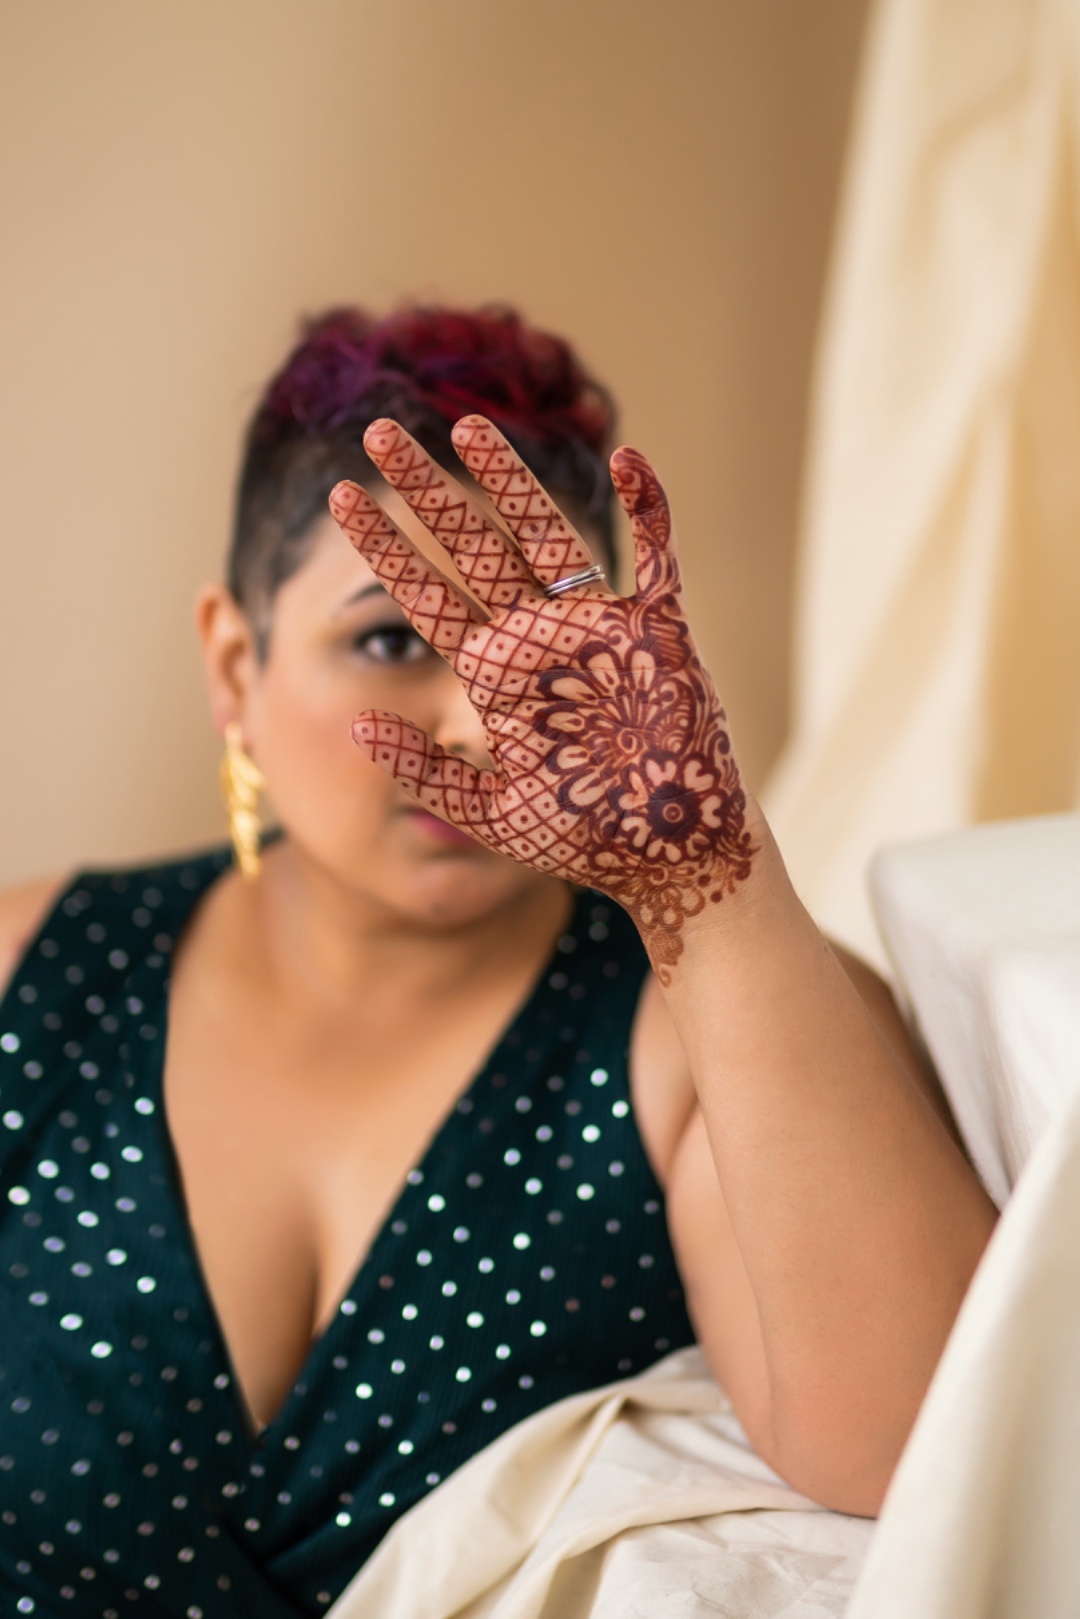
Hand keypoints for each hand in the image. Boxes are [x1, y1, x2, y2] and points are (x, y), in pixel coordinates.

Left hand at [329, 416, 757, 979]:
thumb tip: (355, 726)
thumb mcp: (490, 810)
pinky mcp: (661, 637)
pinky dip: (651, 513)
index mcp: (496, 677)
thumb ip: (426, 770)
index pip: (427, 597)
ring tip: (468, 428)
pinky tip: (630, 460)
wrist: (670, 858)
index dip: (384, 549)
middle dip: (426, 492)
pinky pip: (657, 561)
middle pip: (473, 550)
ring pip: (548, 539)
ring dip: (512, 483)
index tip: (337, 498)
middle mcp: (540, 640)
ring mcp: (599, 632)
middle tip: (377, 431)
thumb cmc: (582, 838)